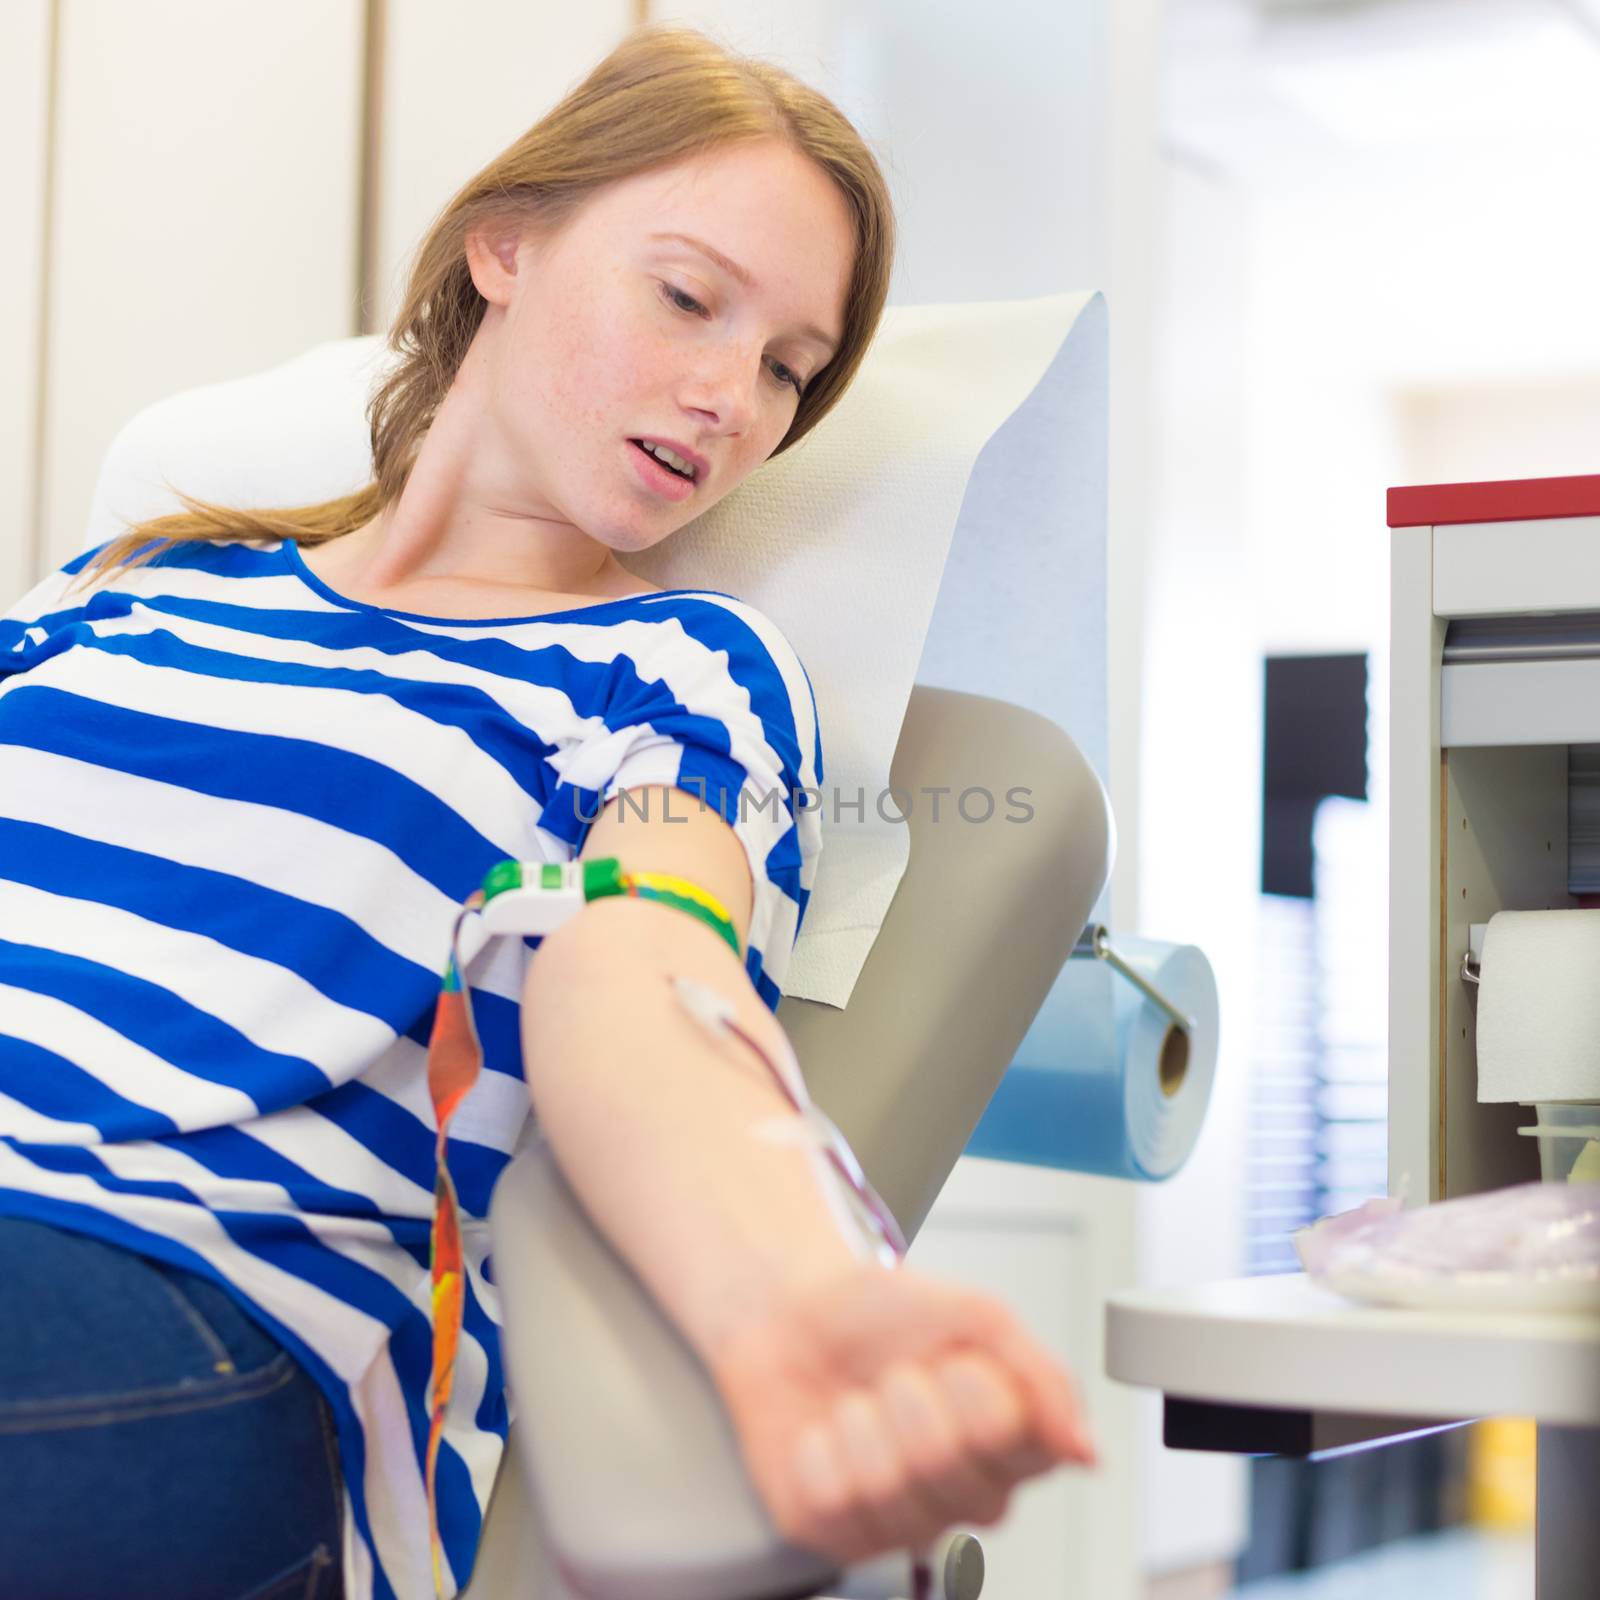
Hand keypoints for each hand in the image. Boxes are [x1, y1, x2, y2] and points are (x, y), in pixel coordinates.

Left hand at [706, 1260, 1096, 1567]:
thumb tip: (1085, 1451)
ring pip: (887, 1486)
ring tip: (859, 1401)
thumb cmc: (886, 1313)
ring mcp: (904, 1521)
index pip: (1029, 1446)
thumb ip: (1042, 1378)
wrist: (793, 1310)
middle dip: (910, 1396)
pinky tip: (824, 1435)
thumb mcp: (975, 1315)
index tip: (956, 1359)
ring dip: (861, 1419)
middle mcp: (966, 1494)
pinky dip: (817, 1449)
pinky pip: (832, 1500)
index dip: (982, 1394)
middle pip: (948, 1465)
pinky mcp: (840, 1532)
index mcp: (1012, 1444)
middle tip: (897, 1374)